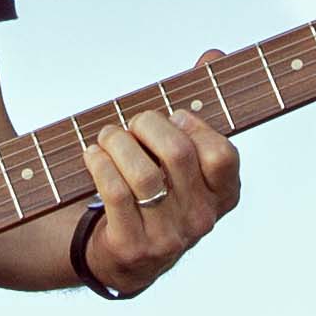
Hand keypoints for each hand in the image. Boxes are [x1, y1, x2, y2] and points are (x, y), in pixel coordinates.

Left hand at [81, 52, 240, 296]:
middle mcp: (201, 220)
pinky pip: (115, 196)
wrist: (126, 259)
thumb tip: (213, 55)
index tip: (175, 116)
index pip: (223, 155)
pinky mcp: (132, 247)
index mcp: (223, 196)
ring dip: (118, 143)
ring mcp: (168, 238)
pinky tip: (93, 155)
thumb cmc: (158, 194)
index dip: (195, 127)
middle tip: (132, 123)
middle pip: (177, 156)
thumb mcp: (185, 160)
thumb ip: (200, 108)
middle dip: (147, 126)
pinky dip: (100, 166)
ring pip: (144, 176)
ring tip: (107, 137)